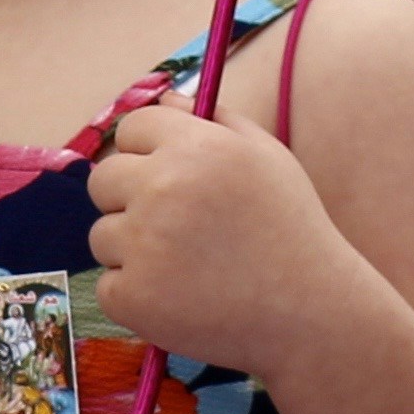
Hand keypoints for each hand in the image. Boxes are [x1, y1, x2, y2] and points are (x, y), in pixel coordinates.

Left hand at [87, 101, 363, 375]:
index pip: (131, 128)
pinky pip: (108, 286)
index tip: (162, 176)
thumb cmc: (290, 230)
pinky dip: (136, 296)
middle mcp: (164, 188)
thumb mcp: (267, 157)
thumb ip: (215, 119)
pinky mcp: (133, 295)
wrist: (311, 313)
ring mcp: (144, 244)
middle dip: (128, 199)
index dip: (144, 151)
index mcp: (197, 148)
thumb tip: (165, 100)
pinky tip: (181, 299)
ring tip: (186, 267)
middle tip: (172, 227)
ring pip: (103, 235)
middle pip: (102, 179)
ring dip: (132, 251)